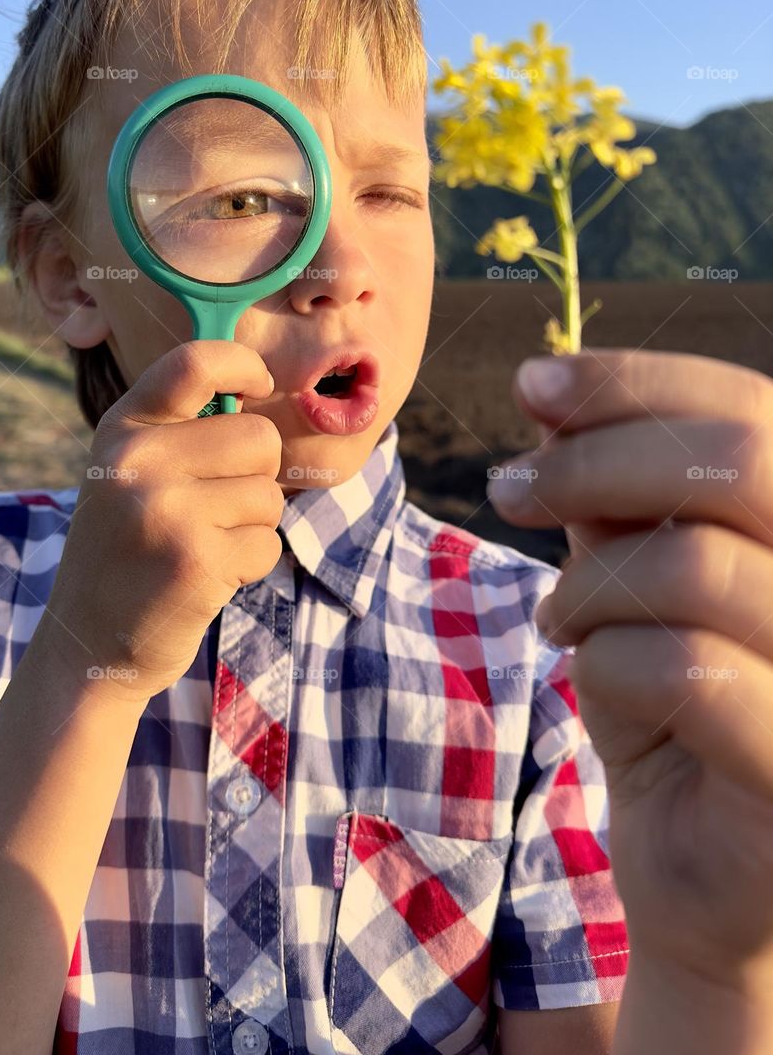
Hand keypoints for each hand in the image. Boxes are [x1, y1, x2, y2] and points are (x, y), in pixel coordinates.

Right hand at [41, 340, 283, 703]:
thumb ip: (178, 431)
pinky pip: (267, 544)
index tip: (259, 385)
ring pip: (268, 495)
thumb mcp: (127, 473)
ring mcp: (166, 510)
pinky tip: (206, 576)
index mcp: (123, 428)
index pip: (195, 362)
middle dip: (256, 474)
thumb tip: (257, 395)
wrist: (87, 645)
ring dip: (251, 525)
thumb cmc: (125, 549)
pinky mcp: (196, 560)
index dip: (243, 364)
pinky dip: (250, 565)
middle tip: (216, 508)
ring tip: (202, 545)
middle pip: (258, 438)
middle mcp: (139, 460)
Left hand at [487, 347, 772, 989]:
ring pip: (694, 563)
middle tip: (508, 489)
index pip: (751, 407)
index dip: (636, 382)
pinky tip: (592, 675)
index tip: (533, 385)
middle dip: (595, 462)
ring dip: (587, 586)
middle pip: (740, 460)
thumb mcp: (633, 580)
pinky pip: (683, 670)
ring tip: (561, 618)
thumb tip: (553, 396)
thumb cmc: (674, 708)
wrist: (705, 873)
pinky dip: (603, 662)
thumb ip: (614, 494)